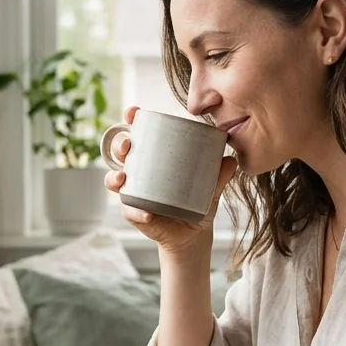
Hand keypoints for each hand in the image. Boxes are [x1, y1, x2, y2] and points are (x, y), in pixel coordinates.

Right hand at [105, 105, 238, 255]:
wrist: (193, 233)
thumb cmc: (197, 202)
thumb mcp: (211, 187)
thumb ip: (219, 175)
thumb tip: (230, 159)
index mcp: (153, 158)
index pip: (138, 134)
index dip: (131, 121)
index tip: (134, 112)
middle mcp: (139, 173)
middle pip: (120, 153)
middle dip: (119, 144)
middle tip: (129, 144)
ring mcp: (134, 193)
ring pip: (114, 180)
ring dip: (115, 177)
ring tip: (124, 177)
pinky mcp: (135, 214)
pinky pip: (130, 211)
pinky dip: (136, 212)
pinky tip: (147, 214)